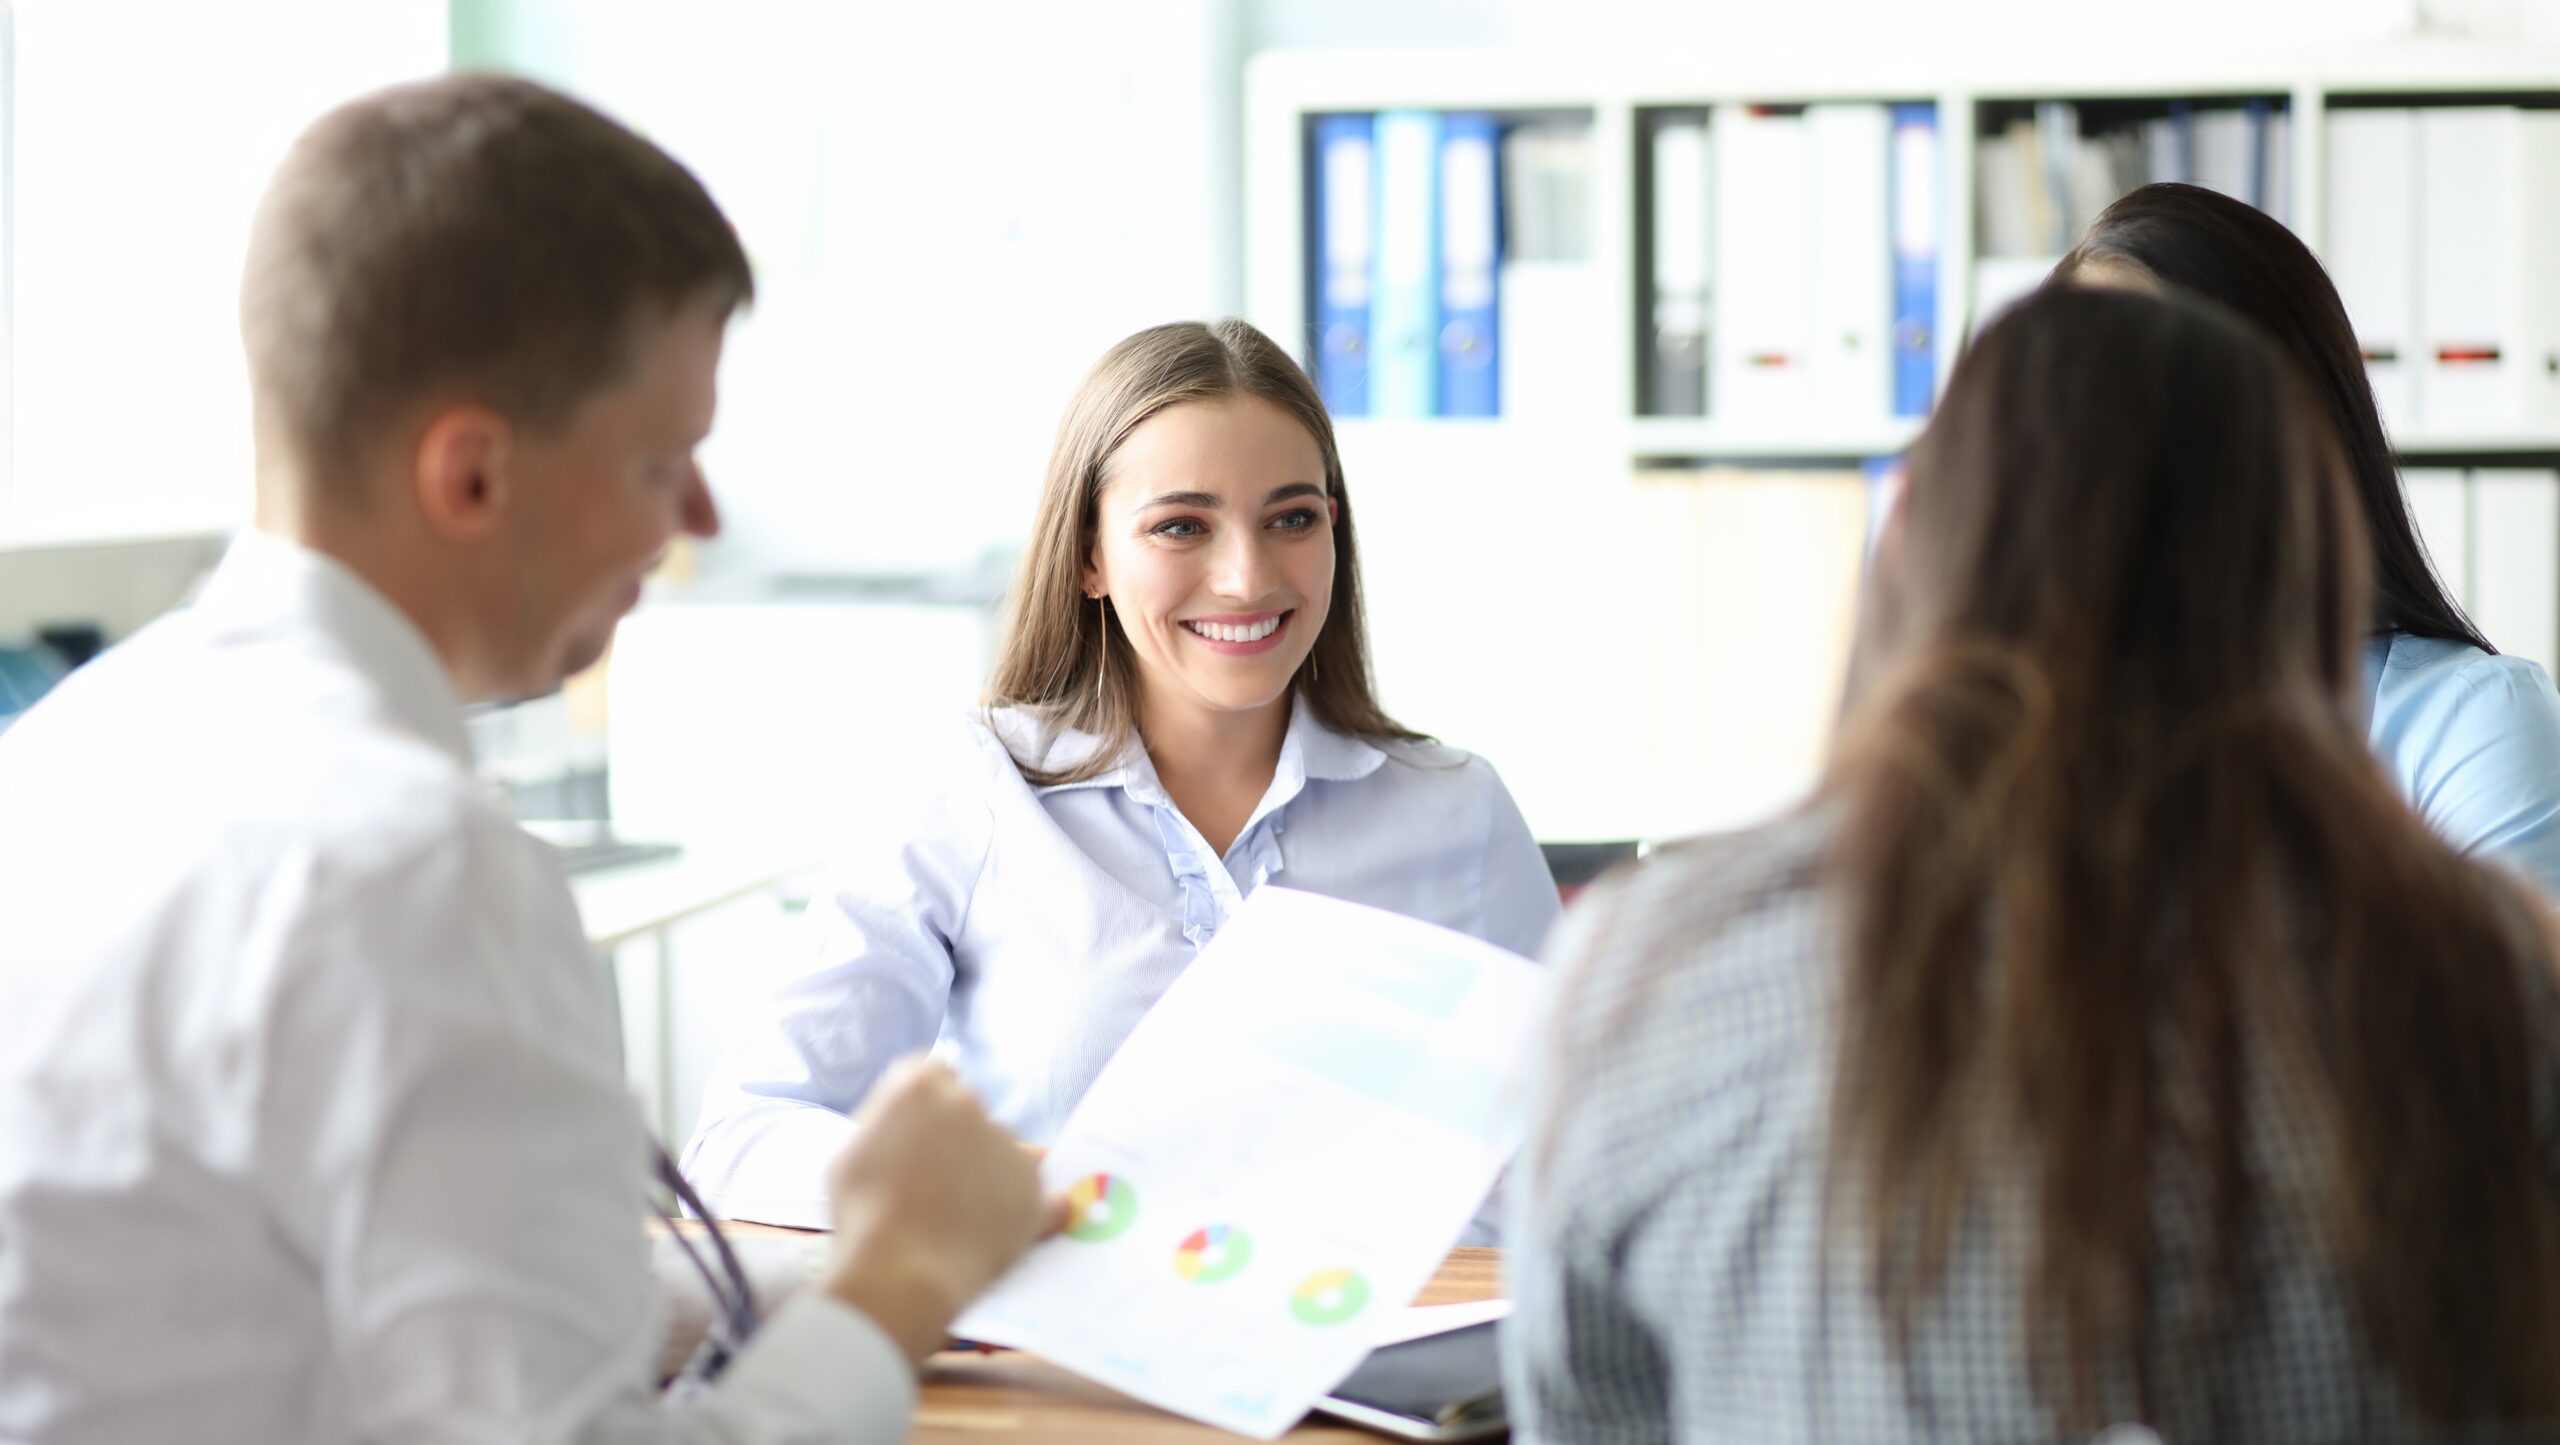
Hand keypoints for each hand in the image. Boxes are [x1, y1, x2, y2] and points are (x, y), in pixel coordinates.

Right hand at [817, 1056, 1048, 1364]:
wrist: (899, 1272)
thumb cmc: (862, 1214)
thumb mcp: (850, 1154)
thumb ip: (885, 1127)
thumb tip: (914, 1126)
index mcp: (921, 1086)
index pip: (933, 1074)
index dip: (924, 1107)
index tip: (917, 1137)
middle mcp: (971, 1104)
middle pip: (969, 1111)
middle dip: (956, 1138)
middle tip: (934, 1182)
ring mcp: (1009, 1146)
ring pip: (1003, 1150)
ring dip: (988, 1172)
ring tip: (961, 1218)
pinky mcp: (1034, 1191)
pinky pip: (1041, 1193)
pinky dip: (1031, 1207)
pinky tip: (1013, 1225)